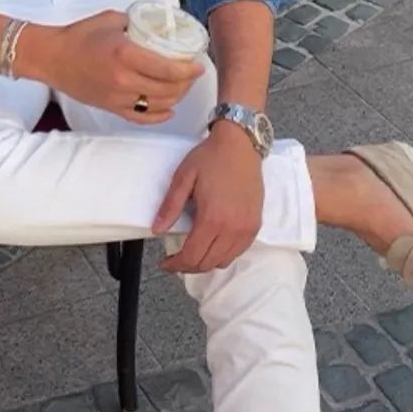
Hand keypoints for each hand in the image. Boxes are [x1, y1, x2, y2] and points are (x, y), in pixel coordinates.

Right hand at [38, 10, 204, 125]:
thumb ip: (137, 23)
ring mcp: (117, 97)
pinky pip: (141, 118)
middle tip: (193, 73)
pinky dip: (159, 116)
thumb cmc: (80, 35)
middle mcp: (124, 79)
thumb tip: (158, 25)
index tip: (199, 64)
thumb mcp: (112, 19)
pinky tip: (168, 109)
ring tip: (182, 87)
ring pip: (159, 105)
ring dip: (176, 98)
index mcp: (126, 54)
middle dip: (187, 83)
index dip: (190, 70)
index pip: (169, 69)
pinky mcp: (111, 108)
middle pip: (168, 90)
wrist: (52, 57)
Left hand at [152, 124, 264, 271]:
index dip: (176, 264)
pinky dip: (223, 255)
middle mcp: (233, 228)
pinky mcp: (256, 225)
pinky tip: (212, 244)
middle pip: (208, 263)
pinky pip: (238, 252)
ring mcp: (247, 228)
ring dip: (206, 262)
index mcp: (213, 218)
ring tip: (192, 253)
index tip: (165, 263)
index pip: (192, 256)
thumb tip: (157, 230)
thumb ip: (170, 206)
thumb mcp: (183, 177)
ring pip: (224, 261)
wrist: (240, 145)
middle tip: (175, 260)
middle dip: (188, 266)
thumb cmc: (210, 158)